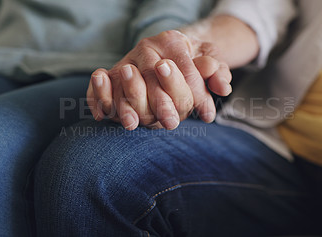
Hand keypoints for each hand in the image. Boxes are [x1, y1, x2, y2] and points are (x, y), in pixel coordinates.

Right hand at [87, 30, 231, 129]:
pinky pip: (100, 83)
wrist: (167, 47)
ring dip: (126, 104)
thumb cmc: (191, 56)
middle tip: (171, 123)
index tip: (208, 116)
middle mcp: (147, 49)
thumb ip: (217, 71)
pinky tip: (101, 115)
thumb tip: (223, 87)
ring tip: (132, 124)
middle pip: (153, 76)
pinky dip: (98, 96)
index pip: (186, 69)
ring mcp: (127, 60)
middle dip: (162, 102)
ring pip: (125, 83)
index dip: (198, 94)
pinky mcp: (112, 73)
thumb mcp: (209, 57)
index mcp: (172, 41)